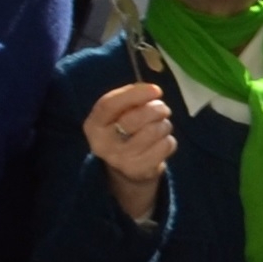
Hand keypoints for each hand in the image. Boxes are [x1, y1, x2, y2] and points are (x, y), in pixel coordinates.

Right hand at [85, 82, 176, 221]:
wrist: (125, 170)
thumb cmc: (123, 131)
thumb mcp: (118, 113)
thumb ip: (130, 98)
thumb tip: (152, 91)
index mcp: (94, 126)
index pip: (109, 105)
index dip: (134, 94)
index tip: (156, 90)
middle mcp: (103, 145)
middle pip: (135, 118)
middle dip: (156, 109)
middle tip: (162, 109)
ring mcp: (120, 160)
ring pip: (154, 131)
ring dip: (164, 125)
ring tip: (160, 127)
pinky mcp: (139, 171)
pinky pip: (165, 146)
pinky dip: (168, 141)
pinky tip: (160, 143)